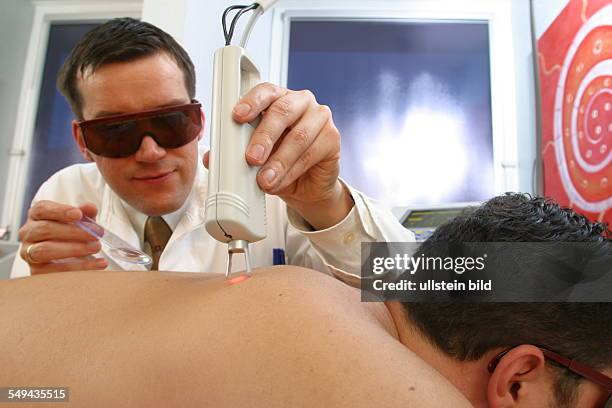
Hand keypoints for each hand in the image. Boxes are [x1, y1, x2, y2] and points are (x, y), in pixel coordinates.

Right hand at [18, 201, 107, 274]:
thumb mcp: (81, 221)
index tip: (78, 214)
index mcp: (37, 216)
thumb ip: (85, 213)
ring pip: (45, 249)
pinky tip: (98, 263)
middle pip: (45, 229)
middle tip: (96, 234)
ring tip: (96, 247)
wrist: (70, 257)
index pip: (42, 209)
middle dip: (73, 232)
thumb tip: (90, 208)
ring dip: (74, 249)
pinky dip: (79, 268)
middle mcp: (28, 233)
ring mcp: (29, 252)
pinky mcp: (36, 271)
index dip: (60, 211)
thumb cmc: (72, 234)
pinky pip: (54, 271)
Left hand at [203, 83, 353, 229]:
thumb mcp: (254, 157)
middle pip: (282, 111)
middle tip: (251, 158)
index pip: (265, 91)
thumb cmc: (279, 162)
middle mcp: (301, 102)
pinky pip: (310, 153)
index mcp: (279, 98)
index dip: (251, 101)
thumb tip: (210, 158)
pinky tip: (280, 182)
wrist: (306, 186)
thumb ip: (234, 153)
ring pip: (298, 136)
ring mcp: (320, 117)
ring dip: (278, 161)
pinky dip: (291, 171)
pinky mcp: (332, 137)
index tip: (237, 116)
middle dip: (264, 136)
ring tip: (264, 180)